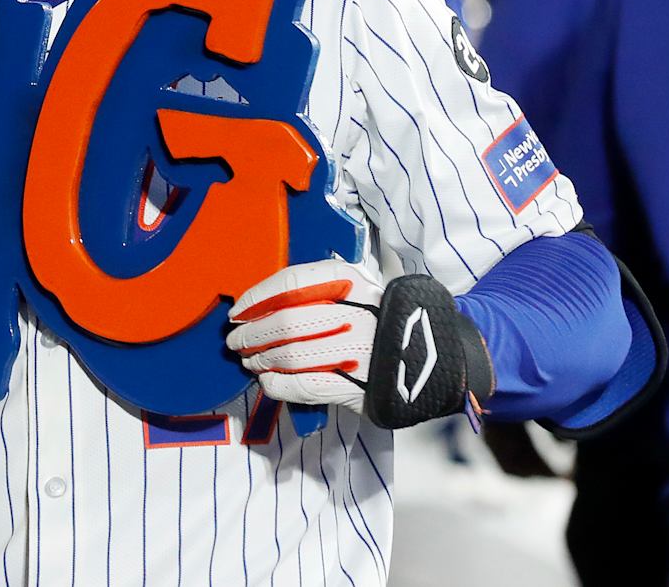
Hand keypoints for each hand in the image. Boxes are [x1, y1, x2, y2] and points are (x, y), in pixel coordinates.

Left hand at [226, 258, 382, 410]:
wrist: (431, 357)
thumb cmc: (380, 320)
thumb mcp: (356, 288)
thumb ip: (315, 289)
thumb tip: (259, 306)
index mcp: (352, 281)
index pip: (290, 284)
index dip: (256, 298)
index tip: (238, 311)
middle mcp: (356, 313)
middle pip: (286, 321)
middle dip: (252, 333)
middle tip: (237, 341)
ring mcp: (359, 351)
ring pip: (290, 354)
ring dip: (261, 359)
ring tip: (252, 361)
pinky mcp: (359, 386)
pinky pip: (304, 385)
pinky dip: (278, 384)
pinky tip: (268, 381)